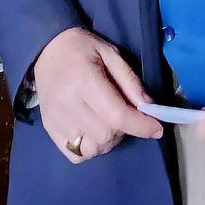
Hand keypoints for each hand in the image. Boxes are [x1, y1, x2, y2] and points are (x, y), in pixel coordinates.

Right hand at [33, 27, 162, 163]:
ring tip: (108, 124)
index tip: (157, 128)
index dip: (141, 125)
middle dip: (124, 130)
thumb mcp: (111, 54)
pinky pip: (75, 155)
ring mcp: (56, 119)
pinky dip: (90, 149)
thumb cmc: (82, 48)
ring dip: (108, 142)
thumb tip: (149, 108)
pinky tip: (93, 133)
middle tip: (125, 115)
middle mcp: (67, 104)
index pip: (117, 115)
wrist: (46, 49)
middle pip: (106, 135)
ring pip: (92, 149)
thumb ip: (130, 81)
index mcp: (85, 81)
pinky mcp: (49, 129)